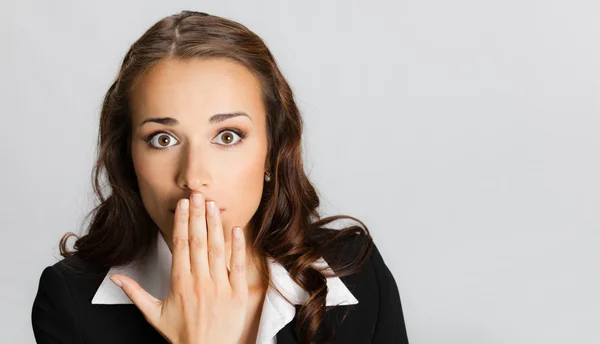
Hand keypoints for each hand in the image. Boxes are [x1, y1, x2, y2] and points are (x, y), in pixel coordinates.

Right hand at [109, 193, 247, 343]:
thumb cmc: (181, 335)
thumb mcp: (154, 314)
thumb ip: (135, 293)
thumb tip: (114, 278)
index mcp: (180, 283)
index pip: (180, 245)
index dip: (182, 222)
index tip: (182, 204)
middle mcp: (200, 281)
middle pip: (199, 242)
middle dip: (198, 215)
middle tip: (198, 194)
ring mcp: (220, 286)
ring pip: (218, 250)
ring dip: (215, 225)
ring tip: (214, 205)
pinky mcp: (237, 294)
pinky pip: (238, 266)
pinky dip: (238, 248)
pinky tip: (236, 230)